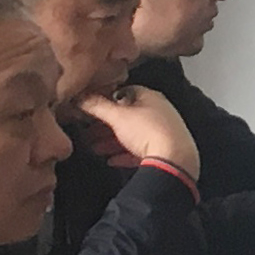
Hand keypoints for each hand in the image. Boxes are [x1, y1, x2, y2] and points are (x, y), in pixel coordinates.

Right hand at [79, 84, 198, 179]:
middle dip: (106, 124)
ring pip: (132, 135)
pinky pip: (140, 152)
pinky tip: (111, 160)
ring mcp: (163, 133)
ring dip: (112, 141)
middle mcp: (159, 113)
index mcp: (151, 98)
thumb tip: (81, 97)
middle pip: (128, 116)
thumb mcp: (117, 116)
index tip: (92, 106)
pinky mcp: (163, 153)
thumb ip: (97, 106)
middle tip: (89, 130)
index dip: (107, 98)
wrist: (174, 161)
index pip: (126, 92)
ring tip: (94, 148)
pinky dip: (124, 155)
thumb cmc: (150, 132)